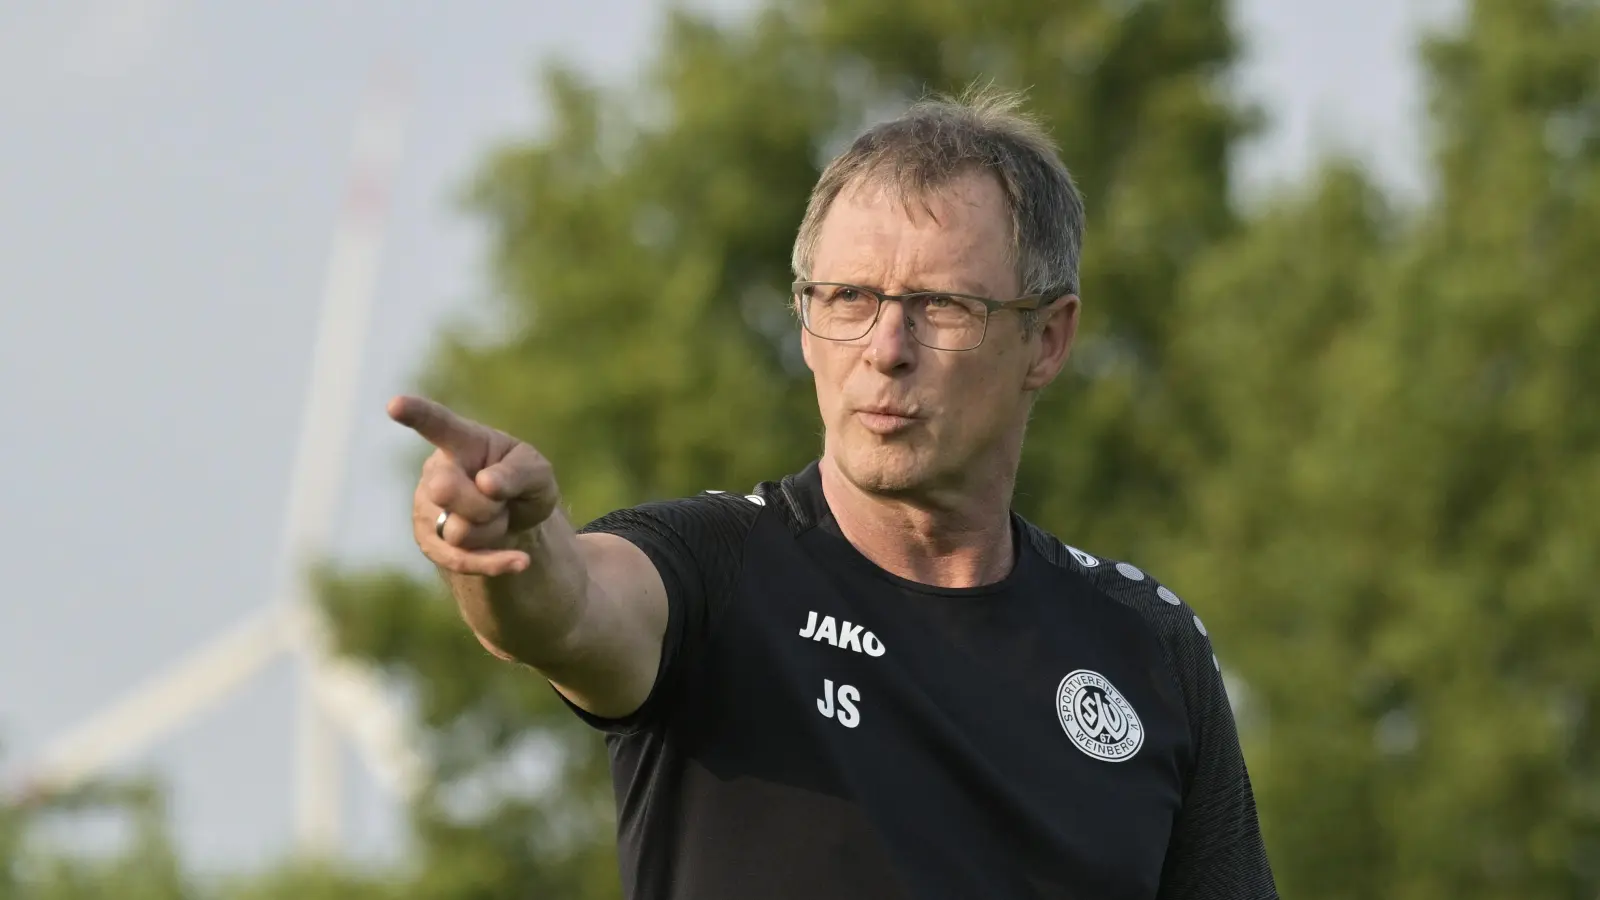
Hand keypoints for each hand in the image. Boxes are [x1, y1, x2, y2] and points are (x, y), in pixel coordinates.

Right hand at [388, 395, 559, 576]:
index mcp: (462, 441)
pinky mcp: (430, 542)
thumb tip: (486, 485)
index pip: (437, 423)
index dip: (416, 413)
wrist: (517, 519)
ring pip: (459, 532)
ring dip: (493, 530)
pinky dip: (495, 562)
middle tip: (500, 498)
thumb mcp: (537, 473)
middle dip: (485, 503)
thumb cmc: (522, 482)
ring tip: (496, 516)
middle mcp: (436, 471)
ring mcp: (427, 507)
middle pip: (446, 491)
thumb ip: (518, 473)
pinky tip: (520, 561)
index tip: (395, 405)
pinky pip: (460, 560)